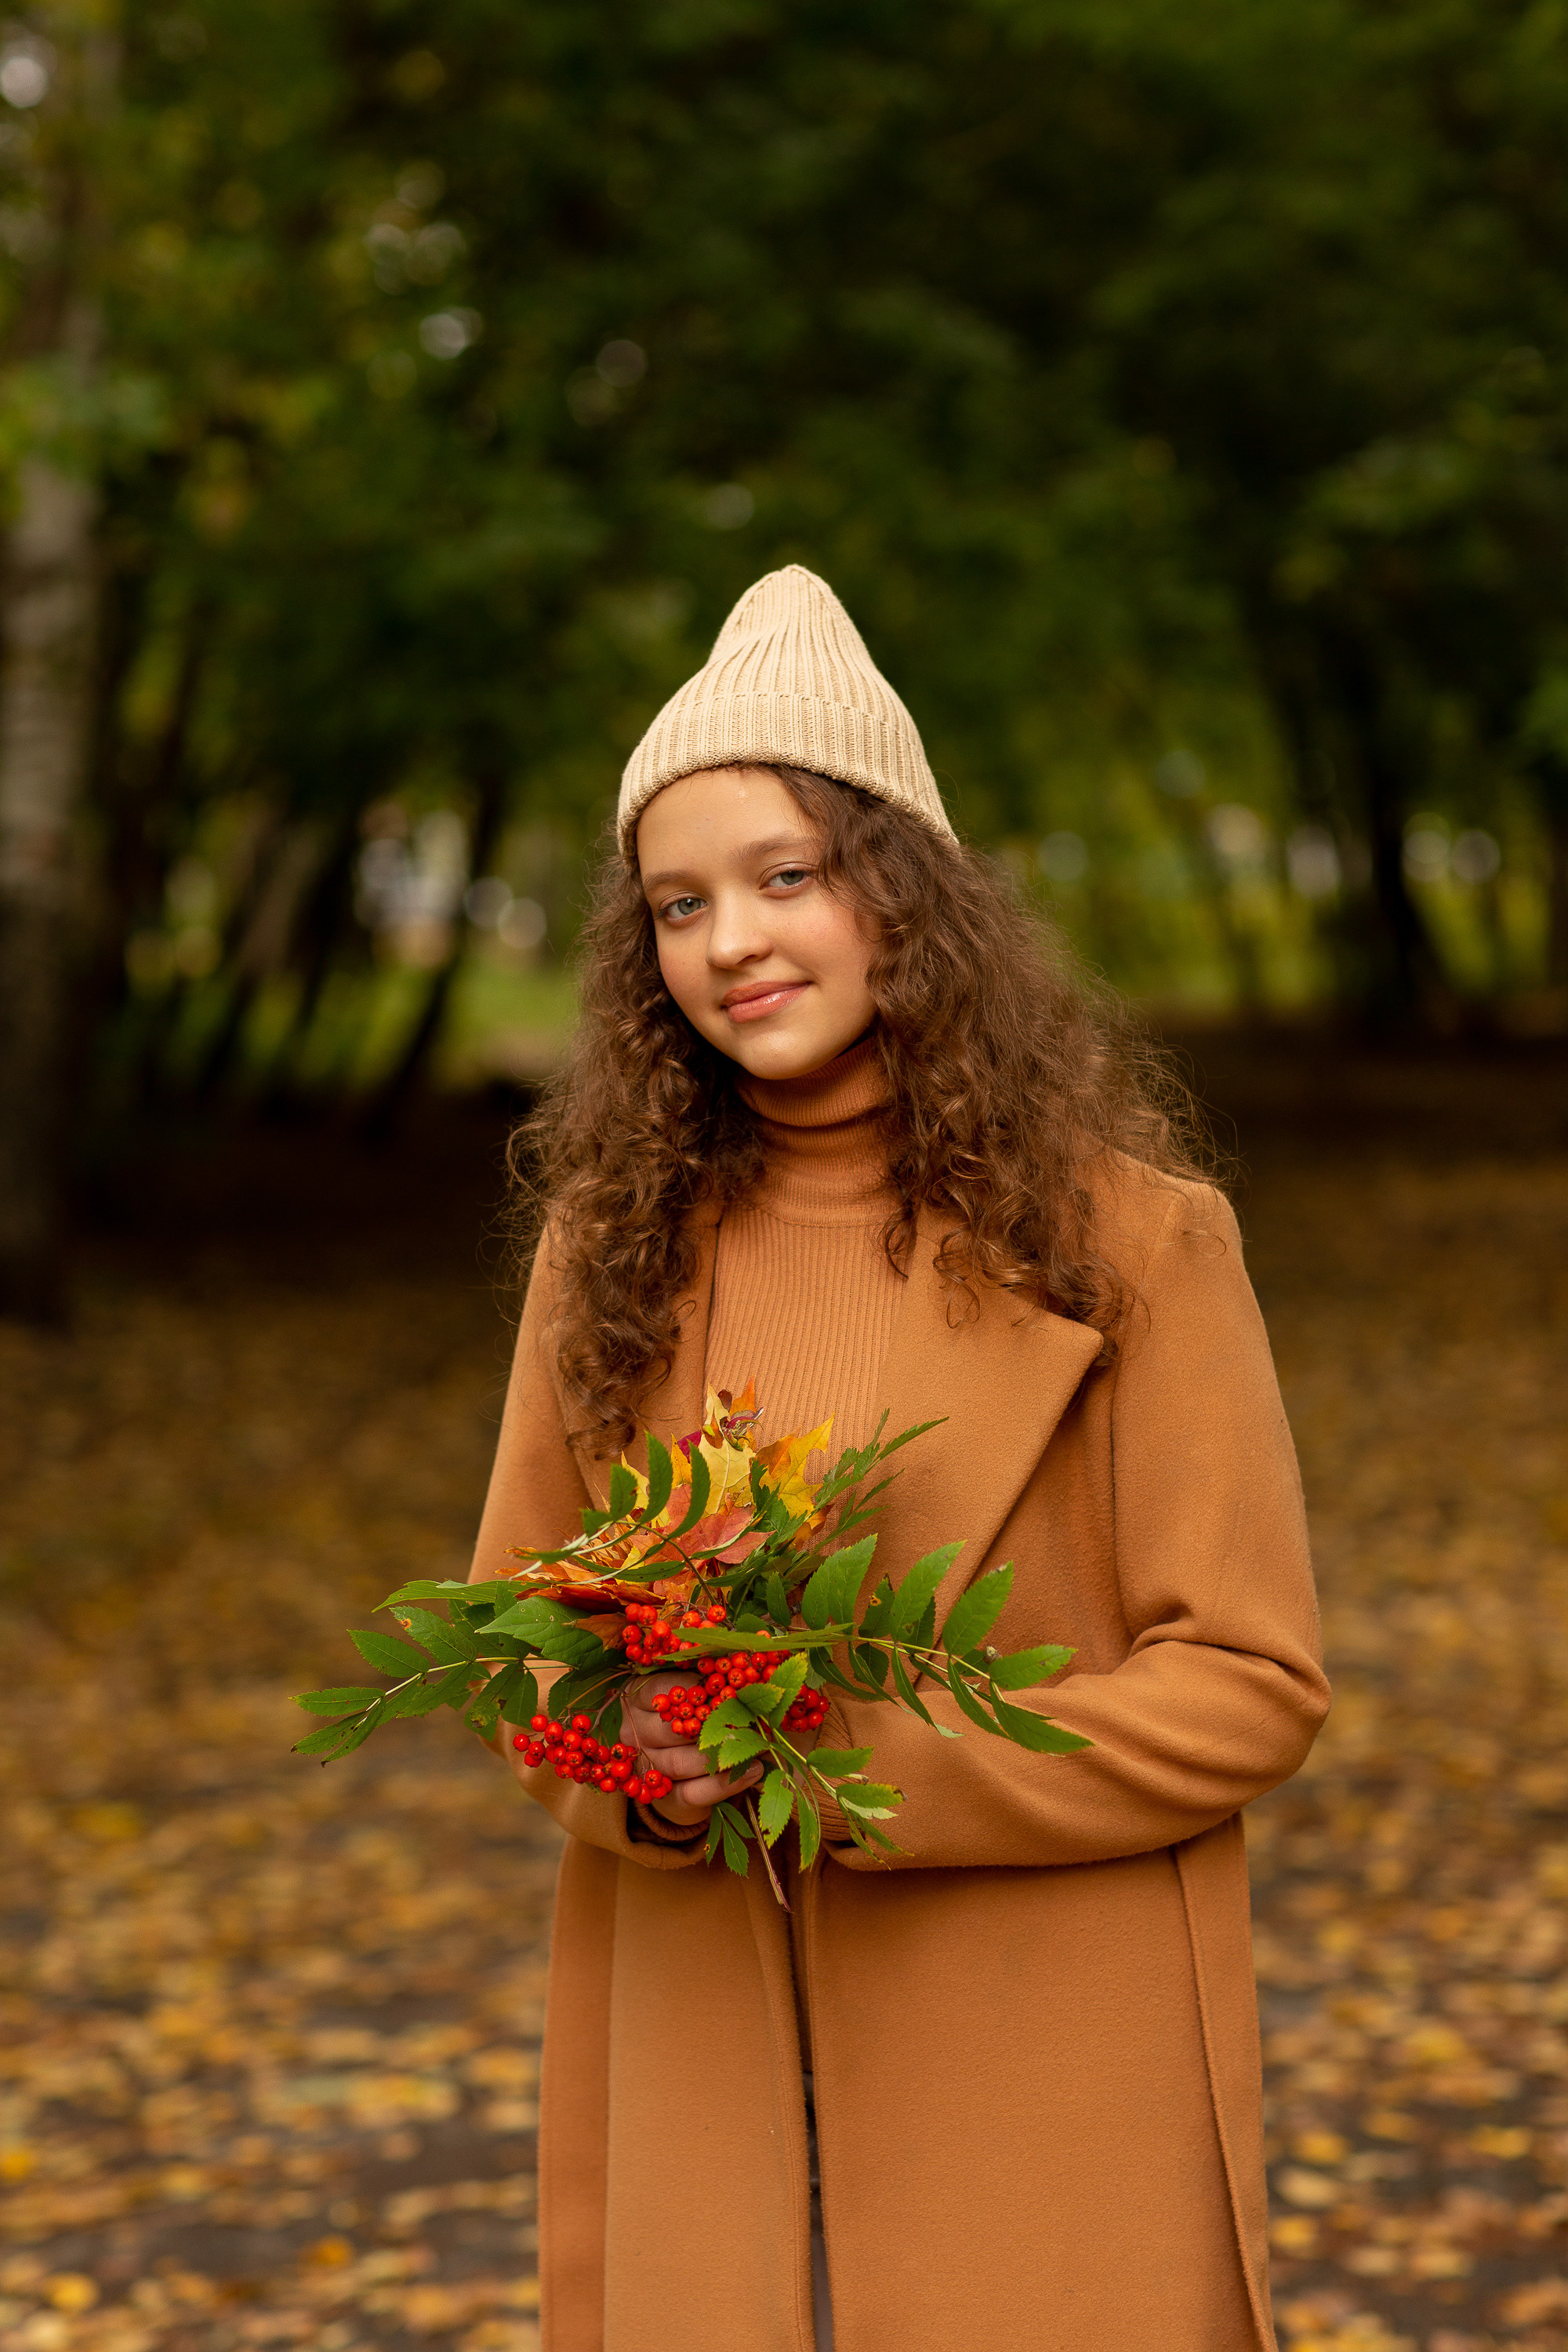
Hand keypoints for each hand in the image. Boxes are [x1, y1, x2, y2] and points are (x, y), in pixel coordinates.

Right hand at [621, 1670, 763, 1827]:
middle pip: (671, 1729)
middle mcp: (634, 1734)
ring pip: (681, 1763)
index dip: (697, 1689)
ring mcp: (647, 1769)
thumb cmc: (694, 1719)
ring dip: (723, 1754)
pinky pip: (693, 1793)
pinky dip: (726, 1783)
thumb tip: (749, 1679)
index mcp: (640, 1699)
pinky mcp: (666, 1799)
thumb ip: (712, 1687)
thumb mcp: (697, 1696)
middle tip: (751, 1718)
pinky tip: (754, 1770)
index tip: (730, 1687)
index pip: (663, 1690)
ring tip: (759, 1745)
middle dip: (715, 1724)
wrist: (683, 1772)